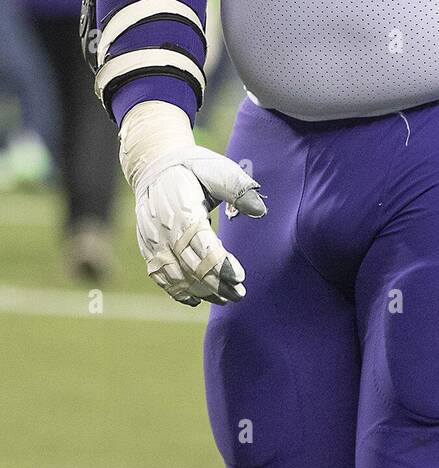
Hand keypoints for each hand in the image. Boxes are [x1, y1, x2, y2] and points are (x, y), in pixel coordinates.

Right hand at [120, 102, 265, 306]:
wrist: (154, 166)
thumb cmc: (192, 167)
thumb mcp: (217, 169)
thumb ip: (238, 188)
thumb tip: (261, 211)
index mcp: (183, 209)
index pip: (202, 245)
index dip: (220, 264)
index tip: (240, 276)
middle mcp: (164, 229)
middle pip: (190, 265)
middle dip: (216, 283)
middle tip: (240, 294)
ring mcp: (152, 241)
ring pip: (176, 275)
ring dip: (200, 291)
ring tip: (226, 299)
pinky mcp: (147, 248)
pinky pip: (160, 275)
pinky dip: (176, 291)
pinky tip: (195, 300)